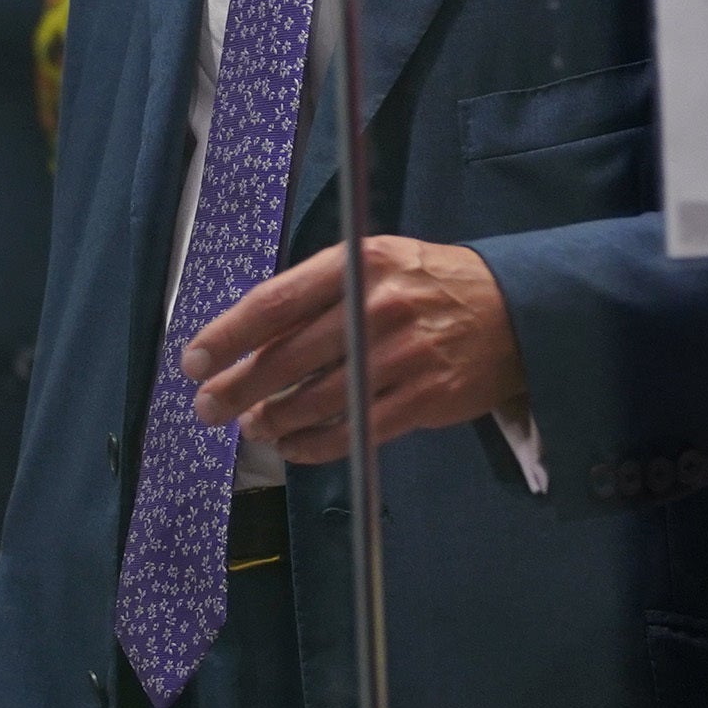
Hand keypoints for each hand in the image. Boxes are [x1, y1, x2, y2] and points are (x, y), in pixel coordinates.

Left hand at [181, 237, 523, 462]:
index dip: (227, 337)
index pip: (274, 303)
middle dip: (238, 389)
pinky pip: (353, 433)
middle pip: (287, 358)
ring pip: (316, 401)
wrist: (513, 311)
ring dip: (273, 420)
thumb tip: (249, 337)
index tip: (194, 361)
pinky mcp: (423, 398)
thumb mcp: (375, 261)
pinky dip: (314, 445)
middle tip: (207, 408)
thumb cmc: (428, 285)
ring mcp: (402, 356)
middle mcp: (377, 306)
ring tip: (253, 427)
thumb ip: (316, 290)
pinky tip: (294, 446)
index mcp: (358, 263)